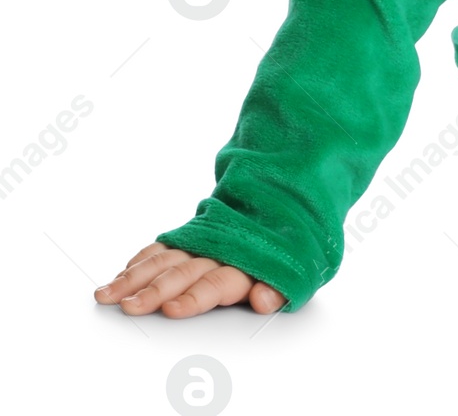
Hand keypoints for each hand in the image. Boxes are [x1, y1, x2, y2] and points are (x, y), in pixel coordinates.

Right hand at [94, 241, 285, 317]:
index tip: (172, 309)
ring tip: (109, 294)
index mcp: (247, 264)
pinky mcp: (191, 235)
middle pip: (183, 274)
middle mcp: (219, 252)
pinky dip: (141, 260)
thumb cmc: (289, 246)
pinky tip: (122, 273)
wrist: (287, 199)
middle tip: (129, 306)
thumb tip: (262, 300)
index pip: (217, 284)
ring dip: (135, 278)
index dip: (194, 298)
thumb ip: (278, 289)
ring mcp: (202, 243)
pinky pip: (162, 247)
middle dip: (154, 292)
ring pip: (164, 260)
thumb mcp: (297, 270)